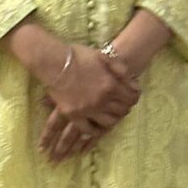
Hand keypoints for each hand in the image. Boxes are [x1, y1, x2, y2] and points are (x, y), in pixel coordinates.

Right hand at [39, 44, 139, 164]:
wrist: (53, 62)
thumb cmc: (79, 56)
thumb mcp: (104, 57)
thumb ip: (121, 70)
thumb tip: (135, 85)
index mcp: (111, 85)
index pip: (132, 98)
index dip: (134, 97)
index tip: (131, 95)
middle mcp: (102, 100)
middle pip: (122, 111)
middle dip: (124, 107)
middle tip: (121, 104)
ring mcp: (88, 109)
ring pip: (109, 122)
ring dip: (113, 119)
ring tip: (110, 114)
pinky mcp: (74, 115)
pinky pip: (88, 130)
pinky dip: (95, 131)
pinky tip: (97, 127)